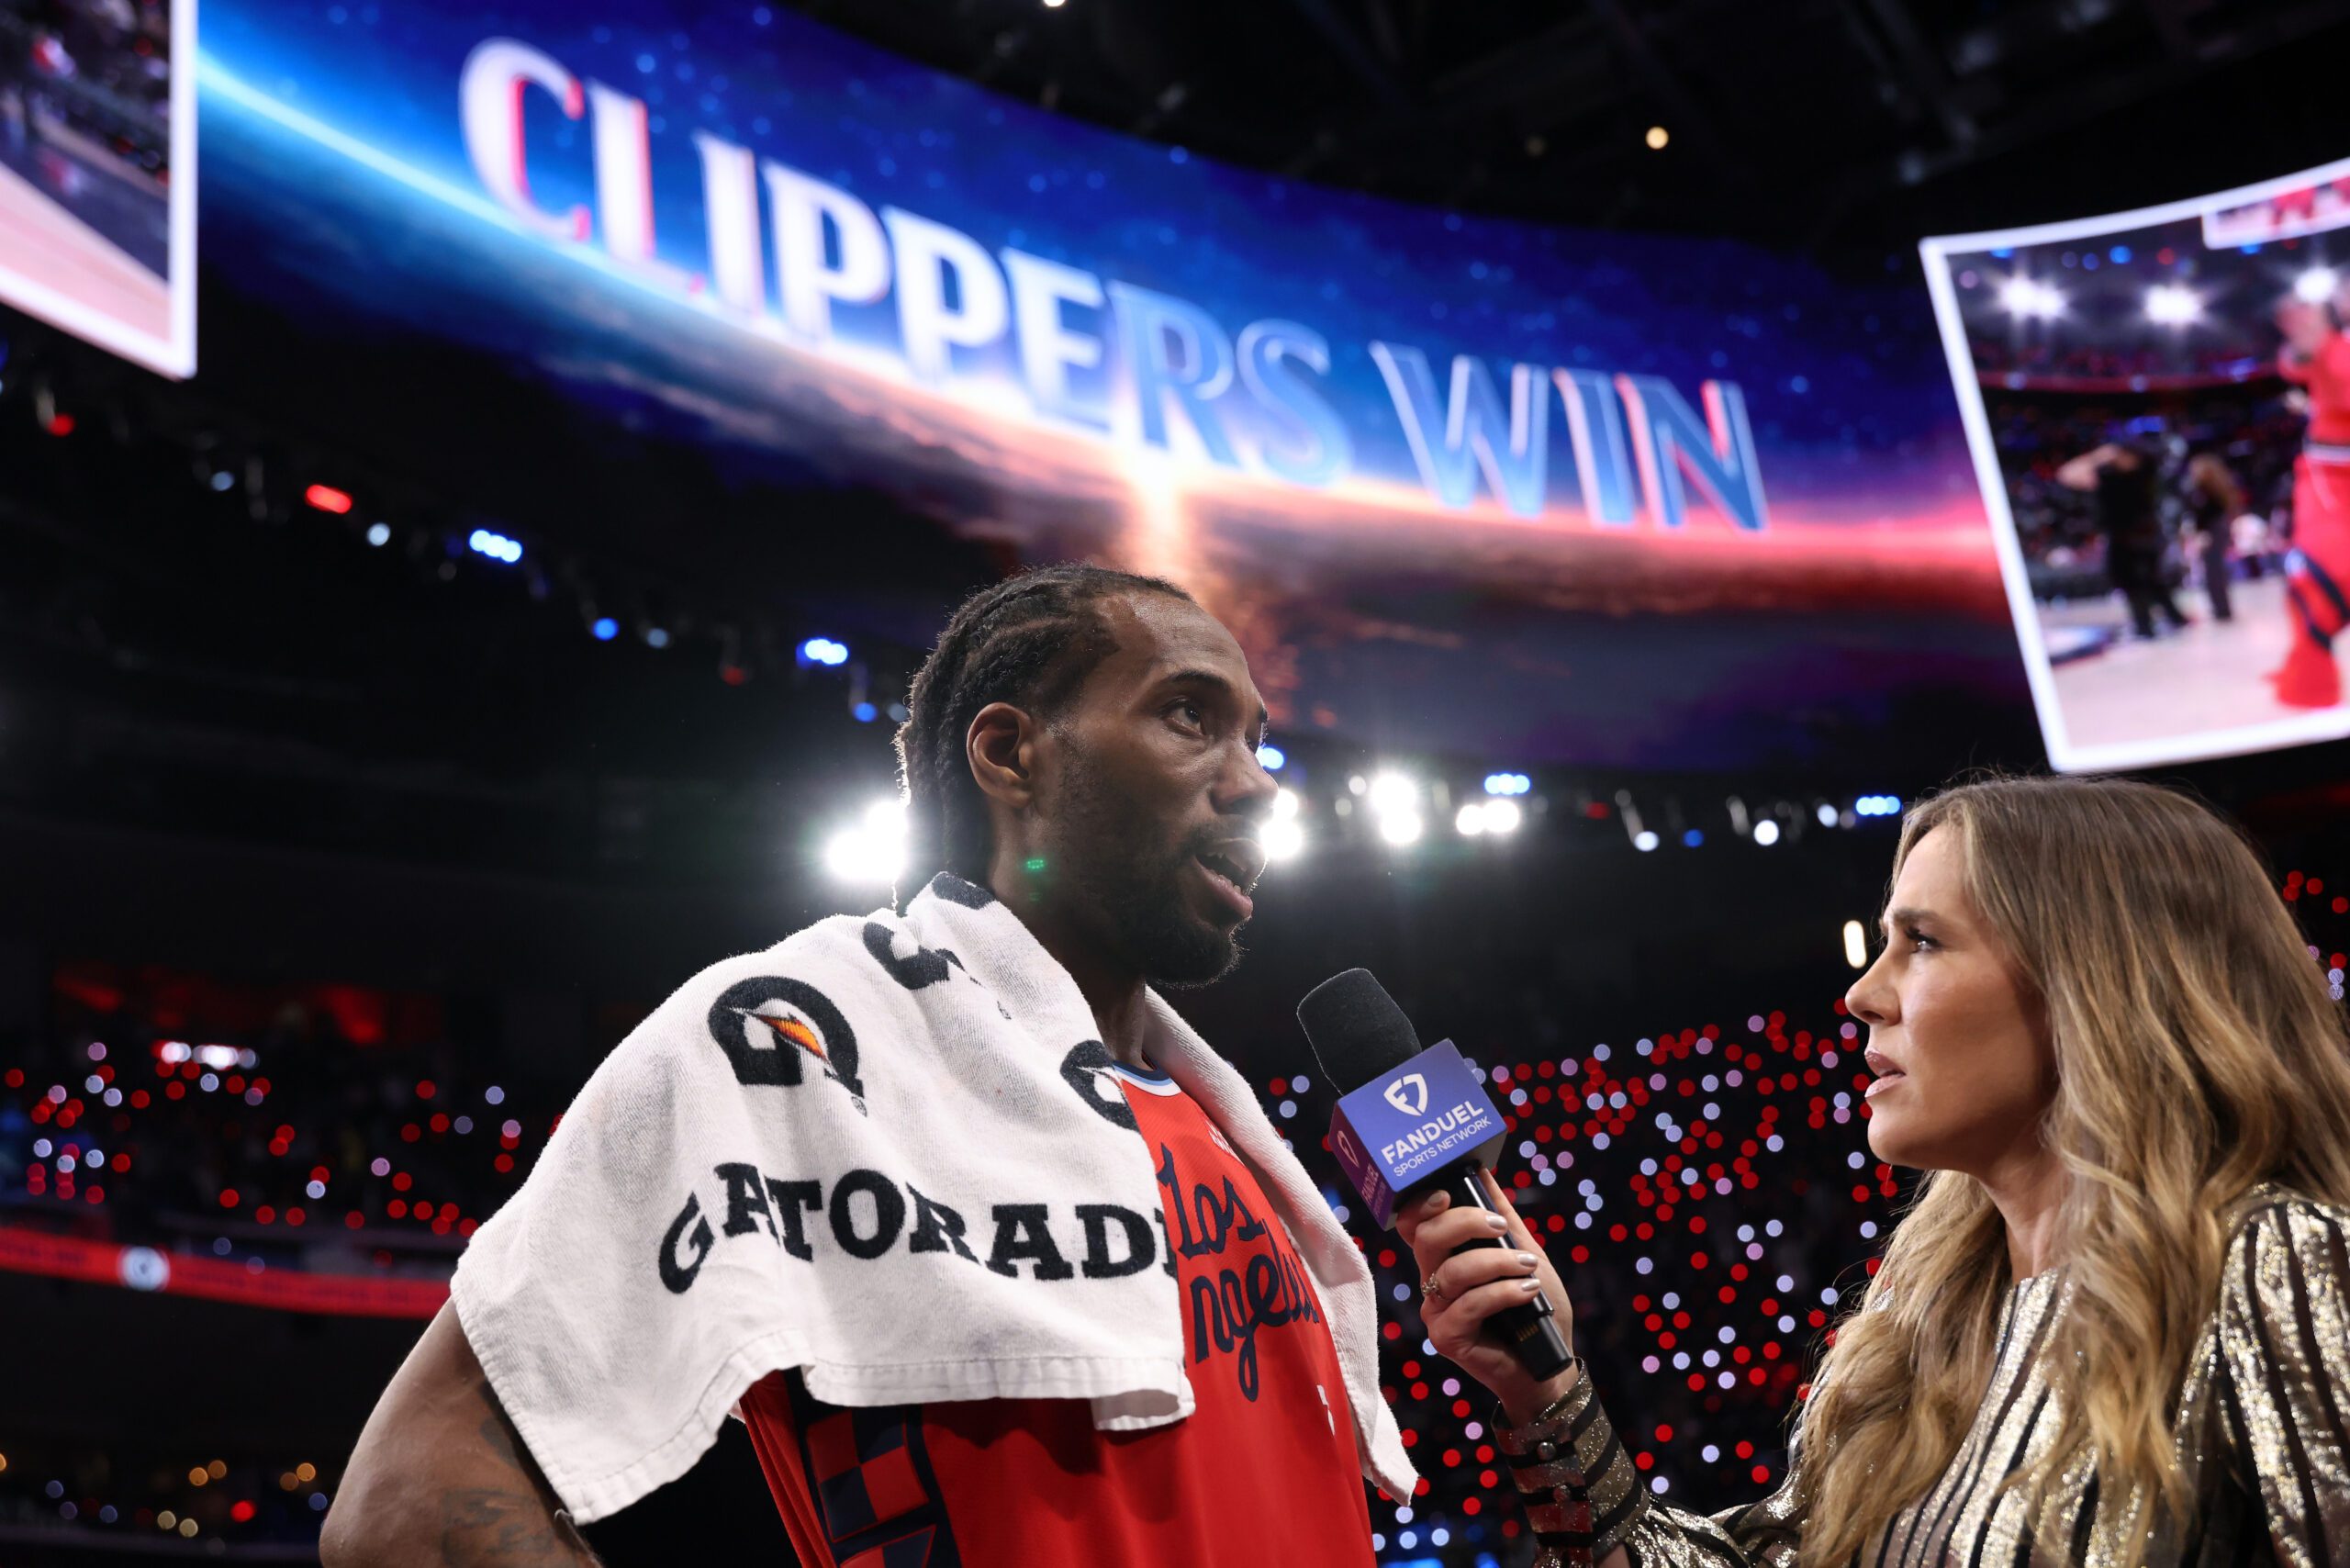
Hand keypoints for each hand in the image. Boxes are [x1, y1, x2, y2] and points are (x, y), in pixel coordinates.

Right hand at [1397, 1168, 1576, 1421]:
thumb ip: (1504, 1218)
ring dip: (1496, 1262)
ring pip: (1452, 1272)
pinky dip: (1502, 1292)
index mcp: (1443, 1259)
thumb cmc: (1536, 1310)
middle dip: (1465, 1223)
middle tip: (1500, 1226)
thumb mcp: (1525, 1255)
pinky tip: (1527, 1291)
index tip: (1447, 1192)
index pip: (1414, 1224)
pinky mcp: (1445, 1337)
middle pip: (1427, 1239)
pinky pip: (1468, 1304)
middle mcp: (1432, 1282)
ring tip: (1529, 1267)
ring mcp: (1436, 1311)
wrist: (1549, 1364)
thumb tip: (1484, 1171)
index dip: (1421, 1204)